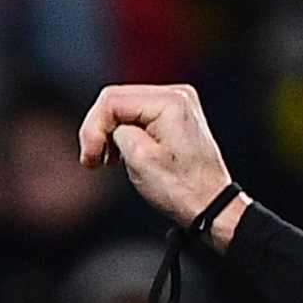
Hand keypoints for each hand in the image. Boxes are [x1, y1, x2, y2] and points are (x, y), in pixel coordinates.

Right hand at [73, 83, 240, 234]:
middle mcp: (177, 95)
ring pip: (125, 109)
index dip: (93, 128)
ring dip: (111, 134)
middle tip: (92, 160)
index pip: (112, 100)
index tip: (90, 158)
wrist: (213, 207)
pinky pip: (139, 117)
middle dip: (100, 130)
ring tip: (108, 161)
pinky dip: (126, 135)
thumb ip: (116, 132)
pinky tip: (122, 155)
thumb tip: (109, 127)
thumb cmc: (183, 190)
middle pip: (117, 100)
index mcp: (170, 101)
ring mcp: (178, 105)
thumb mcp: (139, 159)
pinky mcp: (176, 117)